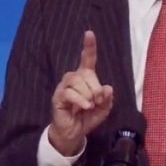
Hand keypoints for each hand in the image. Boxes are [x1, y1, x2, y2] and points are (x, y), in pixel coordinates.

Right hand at [48, 30, 114, 155]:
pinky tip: (85, 107)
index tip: (89, 33)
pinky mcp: (58, 96)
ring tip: (90, 106)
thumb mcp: (103, 109)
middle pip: (87, 73)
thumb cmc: (88, 117)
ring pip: (77, 81)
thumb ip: (107, 98)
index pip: (87, 59)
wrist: (74, 132)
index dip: (89, 46)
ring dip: (88, 94)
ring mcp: (64, 86)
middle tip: (98, 101)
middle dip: (96, 87)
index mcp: (85, 78)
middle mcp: (73, 78)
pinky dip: (80, 100)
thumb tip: (107, 88)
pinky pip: (70, 93)